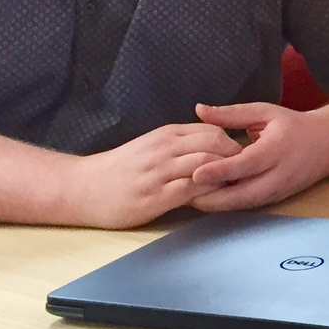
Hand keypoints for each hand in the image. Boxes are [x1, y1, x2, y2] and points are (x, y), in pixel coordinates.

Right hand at [65, 122, 242, 228]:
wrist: (84, 187)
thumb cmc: (119, 169)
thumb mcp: (150, 146)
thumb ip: (178, 144)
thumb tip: (211, 147)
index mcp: (166, 134)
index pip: (211, 130)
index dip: (231, 142)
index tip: (241, 156)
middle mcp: (165, 149)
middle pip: (215, 143)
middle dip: (236, 157)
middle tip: (245, 171)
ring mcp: (160, 172)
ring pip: (207, 164)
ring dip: (226, 175)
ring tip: (234, 185)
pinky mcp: (156, 196)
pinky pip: (192, 189)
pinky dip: (209, 192)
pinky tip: (215, 198)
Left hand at [183, 102, 328, 211]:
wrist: (328, 145)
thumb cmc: (292, 125)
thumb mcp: (264, 112)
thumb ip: (231, 114)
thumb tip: (199, 110)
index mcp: (276, 149)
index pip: (246, 164)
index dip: (220, 171)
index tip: (195, 174)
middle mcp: (279, 175)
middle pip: (243, 195)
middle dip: (213, 199)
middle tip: (183, 195)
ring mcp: (278, 191)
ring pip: (244, 204)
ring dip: (218, 205)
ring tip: (189, 200)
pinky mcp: (275, 200)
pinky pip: (248, 205)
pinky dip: (228, 205)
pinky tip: (208, 200)